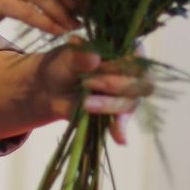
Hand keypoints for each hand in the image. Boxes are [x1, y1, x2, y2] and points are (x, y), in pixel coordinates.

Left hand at [34, 44, 150, 144]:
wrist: (49, 90)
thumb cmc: (62, 66)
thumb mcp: (65, 58)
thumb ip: (79, 56)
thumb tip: (94, 58)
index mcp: (124, 52)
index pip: (137, 58)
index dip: (122, 64)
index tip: (100, 65)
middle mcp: (131, 74)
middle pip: (141, 83)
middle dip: (116, 85)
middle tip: (88, 82)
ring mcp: (125, 96)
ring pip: (131, 103)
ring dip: (110, 105)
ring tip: (85, 103)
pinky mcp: (116, 114)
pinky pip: (123, 122)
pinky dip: (120, 129)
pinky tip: (119, 137)